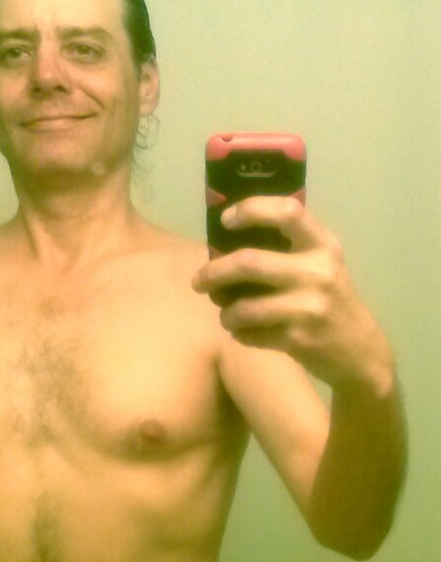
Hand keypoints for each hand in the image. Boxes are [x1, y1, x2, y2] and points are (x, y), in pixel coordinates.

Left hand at [194, 196, 393, 391]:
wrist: (361, 352)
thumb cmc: (332, 302)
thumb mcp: (323, 265)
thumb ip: (290, 248)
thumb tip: (228, 240)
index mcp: (323, 246)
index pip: (288, 212)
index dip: (251, 210)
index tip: (226, 219)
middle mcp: (319, 272)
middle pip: (250, 263)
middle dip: (215, 272)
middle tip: (199, 281)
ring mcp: (309, 308)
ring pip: (244, 308)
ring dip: (226, 314)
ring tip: (226, 315)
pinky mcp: (299, 340)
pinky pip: (252, 335)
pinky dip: (241, 334)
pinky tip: (245, 333)